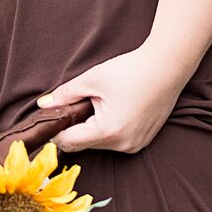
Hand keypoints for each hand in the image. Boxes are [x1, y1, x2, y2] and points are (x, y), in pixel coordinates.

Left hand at [40, 45, 188, 154]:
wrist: (167, 65)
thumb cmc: (130, 70)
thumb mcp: (92, 79)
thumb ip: (65, 95)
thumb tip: (43, 105)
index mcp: (107, 131)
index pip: (69, 142)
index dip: (55, 131)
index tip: (50, 119)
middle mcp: (122, 145)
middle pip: (84, 144)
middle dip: (75, 128)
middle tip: (76, 104)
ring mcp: (135, 145)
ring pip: (100, 144)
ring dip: (92, 129)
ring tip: (99, 103)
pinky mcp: (144, 140)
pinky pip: (117, 141)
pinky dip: (109, 130)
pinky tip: (114, 109)